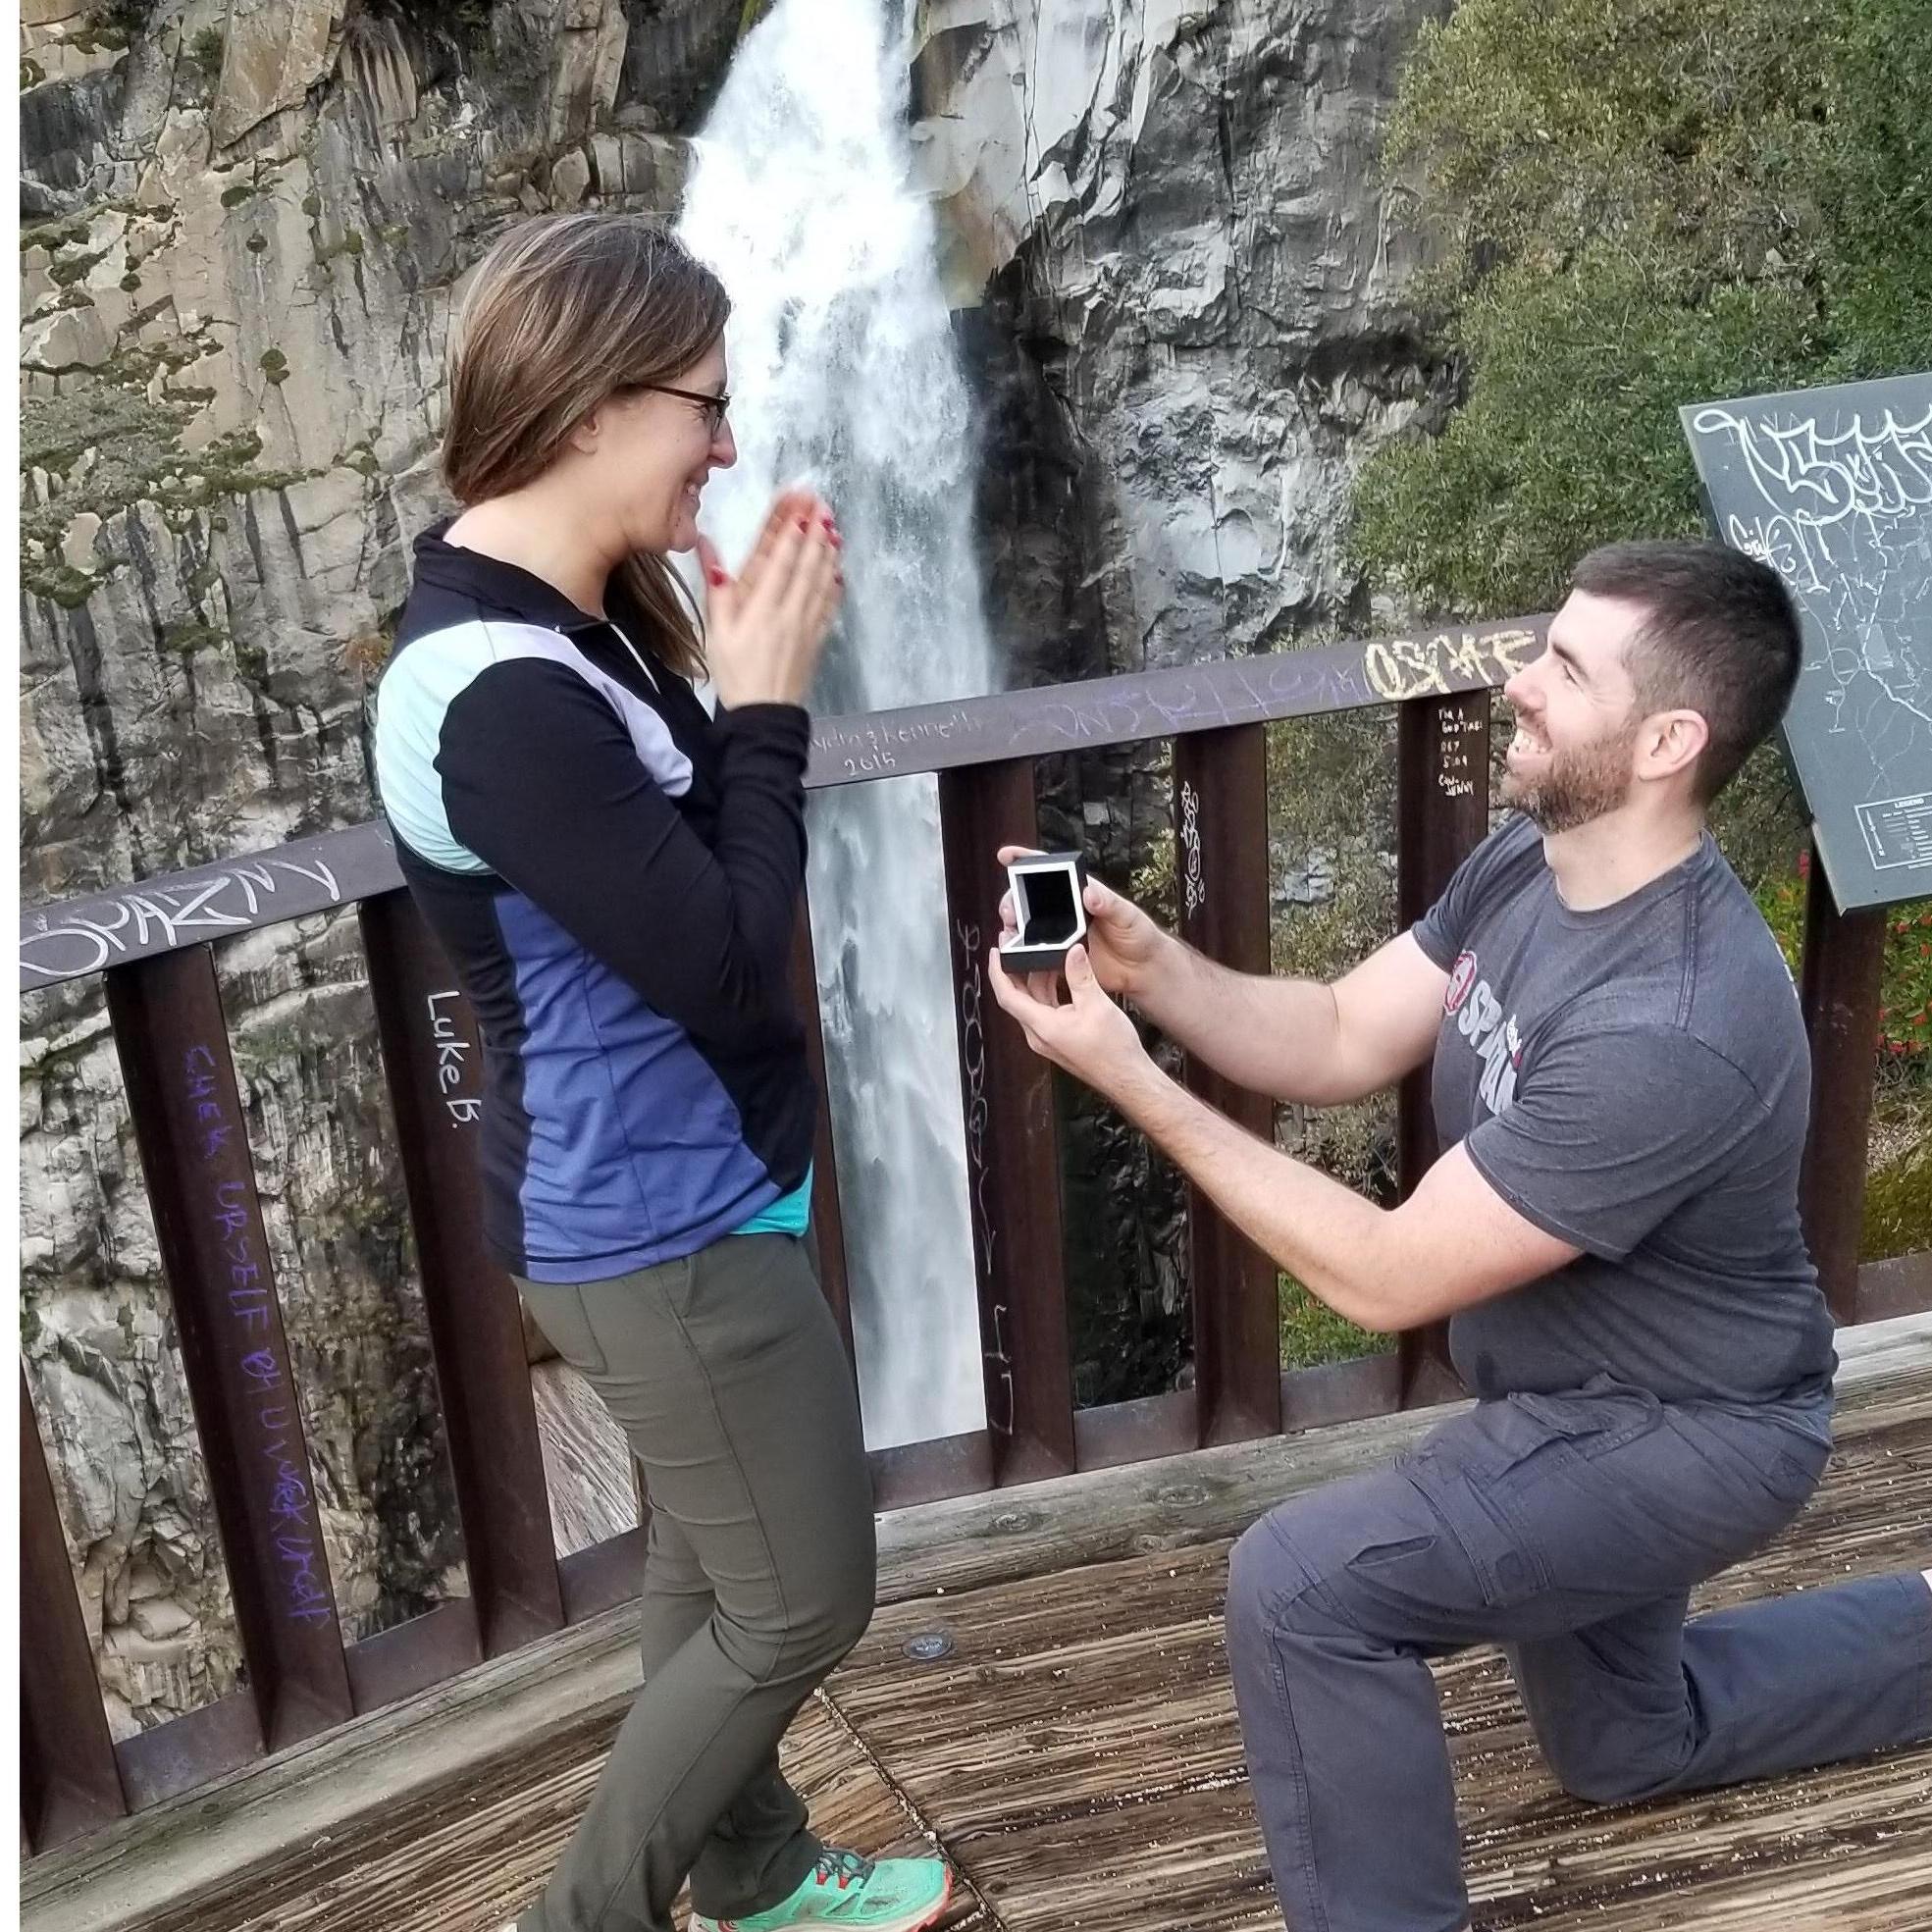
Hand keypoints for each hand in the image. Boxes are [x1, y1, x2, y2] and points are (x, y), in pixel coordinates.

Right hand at [698, 488, 843, 708]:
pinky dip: (835, 586)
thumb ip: (716, 588)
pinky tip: (838, 570)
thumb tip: (706, 547)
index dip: (791, 531)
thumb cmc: (735, 675)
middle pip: (806, 565)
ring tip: (834, 526)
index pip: (780, 561)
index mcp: (762, 608)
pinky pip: (830, 607)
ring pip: (822, 581)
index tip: (799, 507)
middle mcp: (789, 613)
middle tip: (822, 504)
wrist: (763, 716)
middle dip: (815, 532)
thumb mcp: (716, 632)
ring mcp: (807, 626)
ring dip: (829, 552)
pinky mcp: (816, 640)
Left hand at [987, 941, 1151, 1102]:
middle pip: (1018, 998)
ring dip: (1037, 980)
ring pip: (1033, 1003)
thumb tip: (1073, 951)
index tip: (995, 952)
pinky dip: (1049, 991)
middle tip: (1019, 947)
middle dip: (1016, 971)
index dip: (997, 971)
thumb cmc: (1113, 1051)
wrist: (1127, 1078)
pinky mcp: (1058, 1039)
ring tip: (1046, 956)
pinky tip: (1060, 977)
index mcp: (1042, 1027)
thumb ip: (1081, 975)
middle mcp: (1038, 1035)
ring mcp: (1047, 1038)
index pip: (1007, 996)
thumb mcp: (1097, 1006)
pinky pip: (1046, 1010)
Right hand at [996, 846, 1169, 1001]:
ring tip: (1010, 930)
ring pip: (1027, 924)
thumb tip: (1088, 893)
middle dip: (1012, 899)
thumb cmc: (1139, 935)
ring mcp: (1061, 933)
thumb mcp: (1127, 914)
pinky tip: (1016, 952)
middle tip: (1009, 909)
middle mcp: (1066, 910)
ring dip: (1013, 926)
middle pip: (1029, 898)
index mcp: (1080, 892)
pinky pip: (1036, 951)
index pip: (1050, 870)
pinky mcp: (1060, 956)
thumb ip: (1108, 903)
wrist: (1142, 969)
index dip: (1026, 860)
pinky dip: (1023, 951)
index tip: (1006, 855)